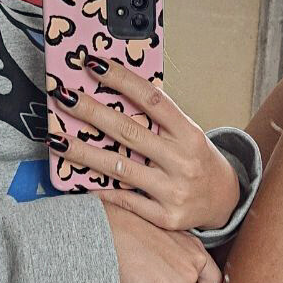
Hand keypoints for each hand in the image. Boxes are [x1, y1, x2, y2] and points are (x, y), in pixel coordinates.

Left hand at [48, 54, 240, 232]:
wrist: (226, 201)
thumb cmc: (197, 160)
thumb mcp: (187, 133)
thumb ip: (158, 119)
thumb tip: (115, 92)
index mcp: (189, 133)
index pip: (152, 100)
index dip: (122, 80)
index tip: (94, 65)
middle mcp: (183, 161)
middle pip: (129, 132)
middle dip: (91, 112)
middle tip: (64, 96)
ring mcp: (174, 191)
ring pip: (120, 169)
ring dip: (84, 152)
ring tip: (57, 139)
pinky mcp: (166, 217)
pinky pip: (125, 201)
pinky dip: (100, 190)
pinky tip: (76, 179)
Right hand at [99, 200, 221, 282]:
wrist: (110, 230)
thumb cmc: (128, 229)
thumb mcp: (163, 237)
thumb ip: (177, 256)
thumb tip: (170, 274)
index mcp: (196, 248)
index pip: (212, 281)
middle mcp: (195, 265)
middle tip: (149, 277)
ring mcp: (183, 281)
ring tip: (137, 272)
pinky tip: (132, 280)